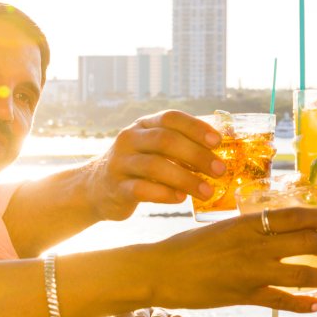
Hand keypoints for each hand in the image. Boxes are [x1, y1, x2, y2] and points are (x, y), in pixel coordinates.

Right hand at [83, 110, 225, 220]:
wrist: (95, 187)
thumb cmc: (137, 167)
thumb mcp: (152, 148)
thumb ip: (179, 146)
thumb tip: (222, 152)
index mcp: (143, 125)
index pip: (171, 118)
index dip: (196, 128)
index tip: (218, 142)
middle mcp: (129, 139)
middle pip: (166, 140)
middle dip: (197, 155)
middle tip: (220, 171)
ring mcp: (120, 163)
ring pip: (155, 166)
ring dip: (186, 179)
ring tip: (207, 191)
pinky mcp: (116, 188)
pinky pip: (142, 189)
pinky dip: (164, 194)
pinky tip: (180, 198)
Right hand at [147, 207, 316, 313]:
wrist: (159, 270)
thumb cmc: (184, 247)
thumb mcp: (219, 228)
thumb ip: (246, 230)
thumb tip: (269, 229)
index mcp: (246, 223)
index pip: (296, 216)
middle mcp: (253, 245)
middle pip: (308, 242)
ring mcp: (250, 271)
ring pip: (302, 272)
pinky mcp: (243, 295)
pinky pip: (281, 300)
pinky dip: (302, 304)